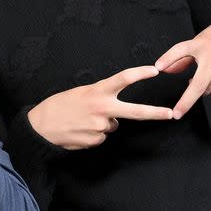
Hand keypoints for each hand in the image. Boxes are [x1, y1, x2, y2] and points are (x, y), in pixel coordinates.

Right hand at [27, 66, 172, 149]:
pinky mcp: (95, 140)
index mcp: (96, 92)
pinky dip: (92, 134)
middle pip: (135, 111)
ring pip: (111, 126)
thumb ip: (99, 99)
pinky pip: (101, 137)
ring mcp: (100, 126)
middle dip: (155, 113)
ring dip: (100, 123)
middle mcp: (101, 108)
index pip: (122, 79)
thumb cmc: (58, 106)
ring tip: (81, 120)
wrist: (40, 125)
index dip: (139, 73)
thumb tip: (114, 115)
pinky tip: (79, 130)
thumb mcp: (79, 93)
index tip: (153, 70)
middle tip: (170, 114)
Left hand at [155, 13, 210, 118]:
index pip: (180, 50)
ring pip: (209, 90)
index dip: (168, 58)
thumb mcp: (198, 41)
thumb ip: (181, 57)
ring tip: (200, 79)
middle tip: (177, 113)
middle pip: (198, 84)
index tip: (157, 68)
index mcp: (201, 44)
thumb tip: (164, 70)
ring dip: (200, 90)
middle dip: (186, 102)